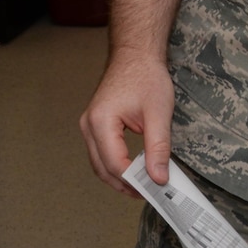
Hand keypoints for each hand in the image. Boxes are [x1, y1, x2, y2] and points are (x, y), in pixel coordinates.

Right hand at [79, 48, 174, 196]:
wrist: (135, 54)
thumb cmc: (146, 77)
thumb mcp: (158, 113)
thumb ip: (158, 148)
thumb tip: (158, 178)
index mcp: (101, 122)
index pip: (114, 164)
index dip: (135, 181)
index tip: (155, 189)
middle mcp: (88, 125)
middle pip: (102, 168)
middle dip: (125, 184)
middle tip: (149, 193)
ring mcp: (88, 125)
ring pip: (98, 163)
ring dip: (118, 177)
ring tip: (143, 185)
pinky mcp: (94, 124)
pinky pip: (100, 153)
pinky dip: (114, 164)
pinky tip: (133, 169)